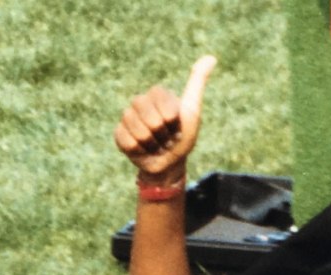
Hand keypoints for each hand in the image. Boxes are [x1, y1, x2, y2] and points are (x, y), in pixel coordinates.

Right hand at [114, 55, 216, 182]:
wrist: (170, 162)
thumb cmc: (182, 136)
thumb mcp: (192, 110)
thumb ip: (197, 83)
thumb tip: (211, 57)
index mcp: (156, 94)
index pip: (162, 103)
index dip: (171, 119)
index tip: (175, 123)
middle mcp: (139, 102)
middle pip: (151, 119)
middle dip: (163, 134)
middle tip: (166, 137)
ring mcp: (127, 118)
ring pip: (139, 132)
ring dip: (152, 144)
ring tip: (155, 144)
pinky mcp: (119, 135)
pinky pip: (127, 141)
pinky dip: (139, 150)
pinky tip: (143, 150)